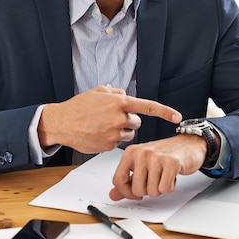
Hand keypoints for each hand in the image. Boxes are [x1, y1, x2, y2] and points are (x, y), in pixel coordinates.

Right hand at [38, 85, 181, 153]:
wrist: (61, 123)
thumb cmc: (78, 106)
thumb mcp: (98, 91)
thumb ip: (116, 92)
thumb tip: (126, 95)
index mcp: (119, 102)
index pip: (148, 107)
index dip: (165, 112)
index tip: (177, 117)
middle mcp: (119, 118)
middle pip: (137, 122)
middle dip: (128, 120)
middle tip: (112, 117)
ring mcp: (114, 134)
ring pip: (128, 134)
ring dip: (120, 130)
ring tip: (102, 125)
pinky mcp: (108, 146)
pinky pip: (117, 143)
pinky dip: (110, 139)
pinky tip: (98, 133)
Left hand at [109, 133, 208, 200]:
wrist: (187, 144)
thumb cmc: (164, 154)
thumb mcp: (141, 165)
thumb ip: (127, 180)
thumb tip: (113, 195)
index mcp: (130, 152)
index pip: (118, 180)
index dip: (126, 193)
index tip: (135, 193)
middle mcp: (141, 153)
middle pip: (137, 190)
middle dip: (148, 190)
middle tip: (155, 179)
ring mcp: (156, 157)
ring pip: (152, 191)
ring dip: (160, 188)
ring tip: (163, 175)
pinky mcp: (171, 163)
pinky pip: (165, 188)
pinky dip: (170, 187)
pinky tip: (171, 176)